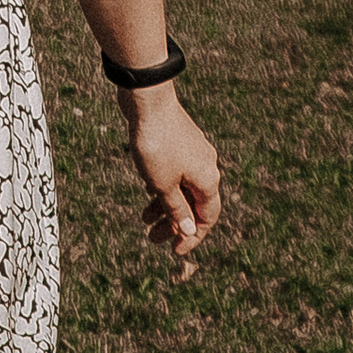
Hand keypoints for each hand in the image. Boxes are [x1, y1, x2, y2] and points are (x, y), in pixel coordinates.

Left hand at [122, 82, 220, 255]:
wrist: (148, 101)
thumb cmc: (155, 144)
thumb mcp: (162, 184)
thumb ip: (176, 209)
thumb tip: (188, 231)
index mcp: (208, 179)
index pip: (207, 218)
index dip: (192, 237)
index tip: (175, 251)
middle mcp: (206, 166)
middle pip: (194, 205)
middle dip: (175, 224)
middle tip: (153, 239)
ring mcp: (194, 153)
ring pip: (182, 188)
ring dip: (165, 206)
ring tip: (144, 220)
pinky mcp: (180, 143)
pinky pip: (176, 173)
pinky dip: (164, 186)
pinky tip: (147, 191)